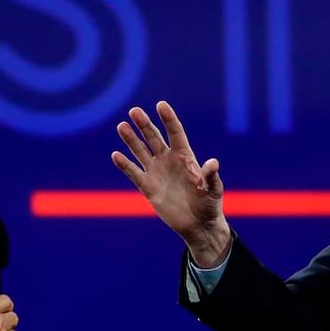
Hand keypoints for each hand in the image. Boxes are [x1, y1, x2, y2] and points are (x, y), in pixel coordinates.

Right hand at [111, 100, 230, 266]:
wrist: (198, 225)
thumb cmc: (210, 205)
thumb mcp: (213, 190)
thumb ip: (210, 176)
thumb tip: (213, 162)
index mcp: (185, 156)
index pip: (175, 132)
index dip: (168, 119)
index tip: (160, 105)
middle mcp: (169, 160)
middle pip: (154, 138)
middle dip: (144, 125)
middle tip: (134, 111)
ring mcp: (157, 172)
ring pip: (141, 151)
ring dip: (131, 140)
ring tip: (121, 126)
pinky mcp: (148, 187)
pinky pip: (134, 173)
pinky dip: (125, 165)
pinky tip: (116, 155)